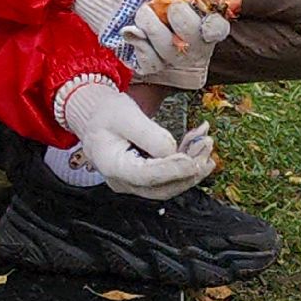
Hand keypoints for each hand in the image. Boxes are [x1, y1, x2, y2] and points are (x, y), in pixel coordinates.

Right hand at [57, 82, 216, 199]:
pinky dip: (185, 162)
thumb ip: (148, 134)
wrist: (94, 115)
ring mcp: (134, 183)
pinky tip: (195, 144)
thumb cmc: (104, 113)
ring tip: (205, 143)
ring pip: (169, 184)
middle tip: (206, 149)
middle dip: (188, 170)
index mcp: (112, 166)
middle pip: (162, 187)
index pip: (146, 175)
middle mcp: (123, 181)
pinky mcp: (144, 178)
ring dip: (191, 166)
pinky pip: (168, 176)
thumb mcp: (124, 114)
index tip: (193, 161)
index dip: (172, 170)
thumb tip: (172, 151)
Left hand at [74, 0, 240, 64]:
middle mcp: (179, 34)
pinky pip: (151, 64)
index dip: (215, 28)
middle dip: (185, 25)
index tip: (209, 19)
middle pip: (198, 46)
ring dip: (157, 31)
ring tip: (141, 11)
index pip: (216, 29)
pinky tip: (130, 30)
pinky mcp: (138, 57)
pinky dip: (142, 46)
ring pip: (173, 55)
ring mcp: (159, 48)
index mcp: (191, 12)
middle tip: (170, 5)